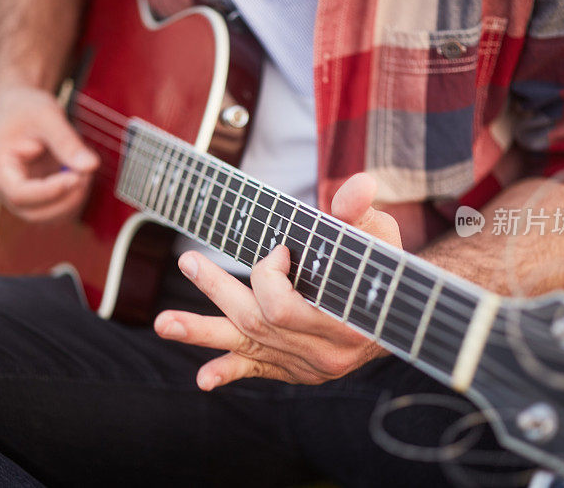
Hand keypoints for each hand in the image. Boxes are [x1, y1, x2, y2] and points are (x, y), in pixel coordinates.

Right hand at [0, 86, 99, 221]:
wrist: (20, 108)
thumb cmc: (27, 109)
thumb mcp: (47, 116)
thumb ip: (67, 142)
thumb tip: (91, 166)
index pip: (19, 194)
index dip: (50, 191)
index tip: (76, 177)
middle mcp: (2, 189)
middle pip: (35, 213)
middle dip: (67, 198)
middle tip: (86, 173)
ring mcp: (19, 197)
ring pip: (49, 218)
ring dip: (73, 200)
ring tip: (84, 170)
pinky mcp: (36, 199)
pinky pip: (57, 211)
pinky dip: (74, 199)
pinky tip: (80, 176)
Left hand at [154, 173, 401, 389]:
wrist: (400, 317)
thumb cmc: (386, 271)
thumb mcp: (380, 238)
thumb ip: (361, 213)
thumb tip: (360, 185)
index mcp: (344, 323)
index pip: (282, 307)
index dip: (268, 273)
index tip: (279, 249)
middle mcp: (322, 352)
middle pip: (254, 322)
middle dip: (218, 289)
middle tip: (188, 261)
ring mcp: (306, 364)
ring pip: (246, 346)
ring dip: (201, 331)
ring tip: (163, 323)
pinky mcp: (295, 368)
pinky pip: (258, 371)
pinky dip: (228, 371)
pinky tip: (203, 379)